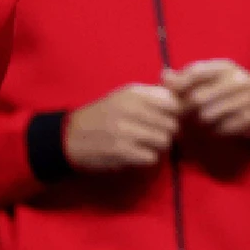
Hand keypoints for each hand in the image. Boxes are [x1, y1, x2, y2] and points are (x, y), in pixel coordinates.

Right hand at [63, 84, 182, 172]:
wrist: (70, 137)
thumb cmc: (102, 115)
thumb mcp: (123, 97)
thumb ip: (151, 94)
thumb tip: (179, 91)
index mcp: (132, 93)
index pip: (172, 103)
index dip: (175, 113)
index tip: (168, 118)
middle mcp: (130, 109)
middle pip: (171, 125)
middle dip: (169, 133)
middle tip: (159, 135)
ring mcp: (125, 131)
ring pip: (164, 142)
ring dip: (159, 146)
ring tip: (148, 145)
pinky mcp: (121, 152)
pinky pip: (151, 157)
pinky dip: (148, 158)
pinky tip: (138, 154)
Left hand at [165, 59, 249, 139]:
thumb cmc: (231, 88)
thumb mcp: (214, 77)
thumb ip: (187, 76)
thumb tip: (163, 75)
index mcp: (225, 67)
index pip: (197, 72)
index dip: (180, 84)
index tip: (170, 95)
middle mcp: (237, 80)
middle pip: (198, 98)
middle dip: (187, 109)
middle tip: (183, 115)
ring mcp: (246, 99)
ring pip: (208, 116)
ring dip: (200, 122)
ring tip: (201, 121)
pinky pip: (221, 129)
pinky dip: (215, 131)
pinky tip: (217, 127)